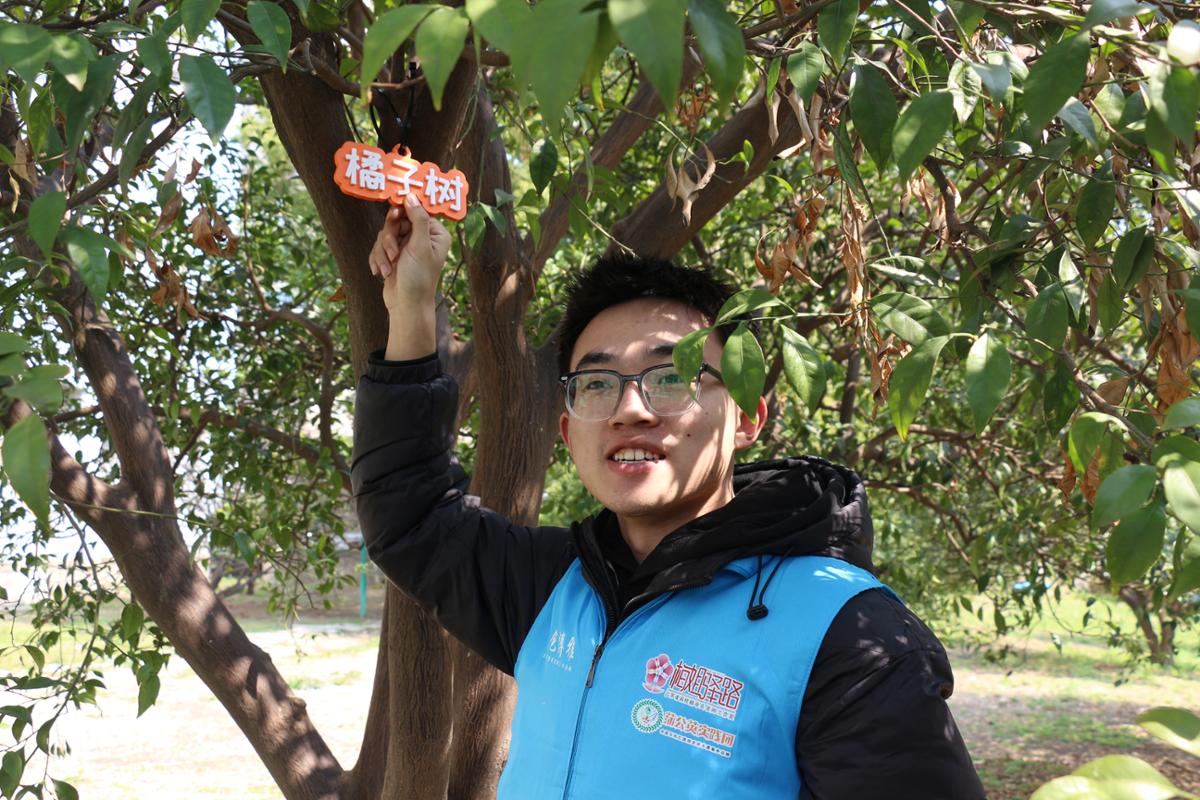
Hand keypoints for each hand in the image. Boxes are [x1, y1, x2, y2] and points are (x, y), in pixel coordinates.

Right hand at [368, 195, 451, 314]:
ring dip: (383, 252)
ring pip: (385, 233)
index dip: (403, 212)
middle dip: (390, 238)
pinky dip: (377, 258)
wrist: (406, 305)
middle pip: (397, 221)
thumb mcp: (420, 246)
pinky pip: (378, 246)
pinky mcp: (393, 255)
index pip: (416, 211)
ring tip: (388, 269)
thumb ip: (417, 219)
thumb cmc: (418, 278)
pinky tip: (380, 272)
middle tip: (393, 252)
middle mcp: (422, 237)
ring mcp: (406, 246)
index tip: (394, 214)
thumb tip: (411, 196)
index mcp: (435, 233)